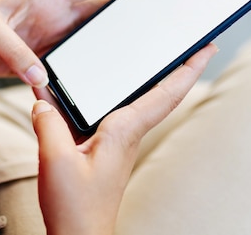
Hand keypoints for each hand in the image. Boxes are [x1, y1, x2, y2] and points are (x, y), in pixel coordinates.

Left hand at [0, 0, 156, 86]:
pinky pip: (72, 68)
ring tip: (138, 54)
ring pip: (91, 42)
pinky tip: (97, 84)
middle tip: (160, 15)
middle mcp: (57, 18)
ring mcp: (53, 40)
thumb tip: (41, 75)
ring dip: (110, 46)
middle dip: (129, 12)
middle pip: (101, 13)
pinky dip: (84, 75)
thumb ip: (13, 50)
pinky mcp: (44, 61)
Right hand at [31, 43, 217, 234]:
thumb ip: (48, 123)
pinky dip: (98, 97)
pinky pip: (103, 113)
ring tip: (150, 55)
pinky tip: (77, 91)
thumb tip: (42, 99)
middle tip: (190, 42)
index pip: (166, 93)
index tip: (207, 46)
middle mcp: (124, 133)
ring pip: (132, 101)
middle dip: (176, 66)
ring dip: (144, 78)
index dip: (189, 67)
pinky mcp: (100, 149)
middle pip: (158, 93)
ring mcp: (114, 141)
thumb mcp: (56, 160)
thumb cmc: (76, 208)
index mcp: (123, 131)